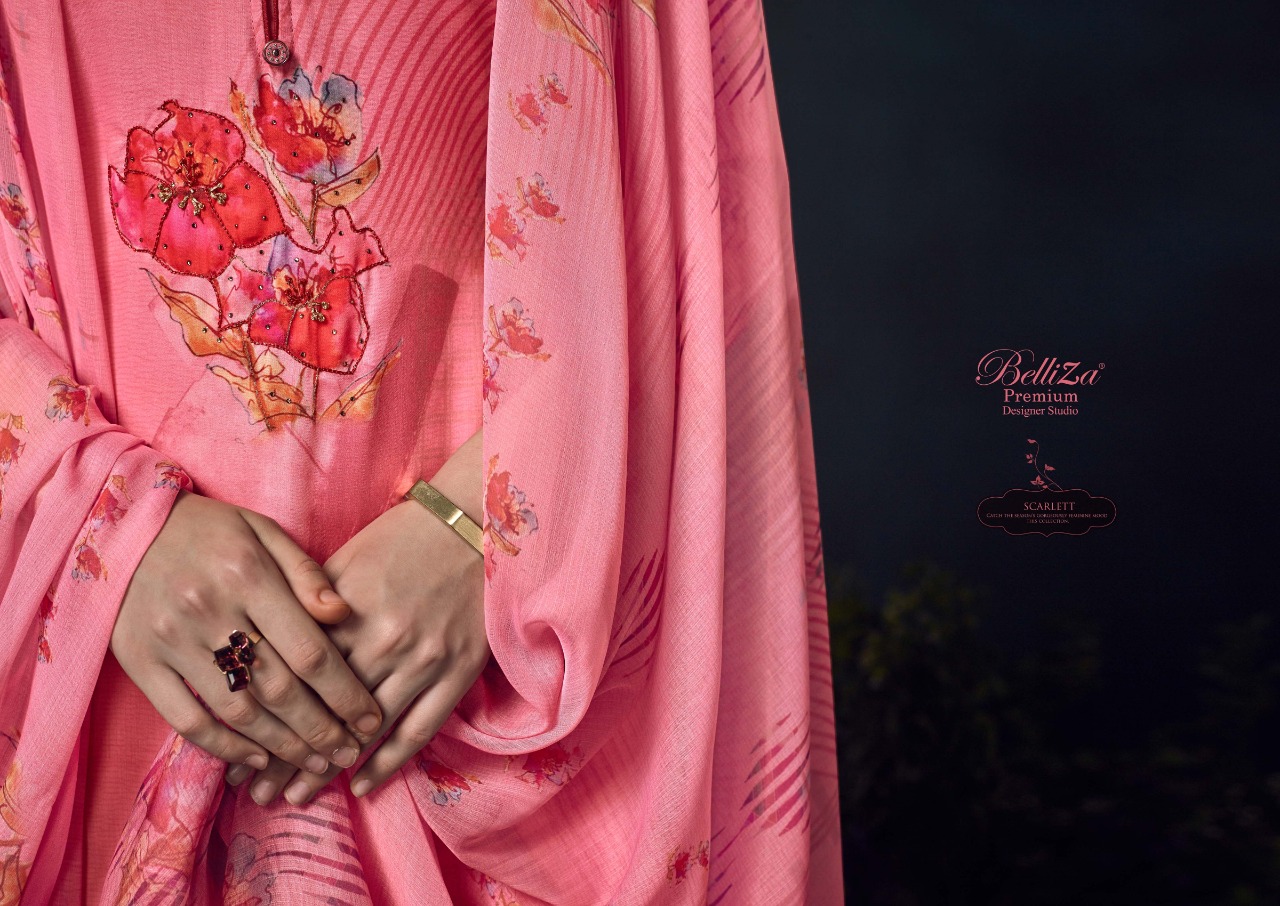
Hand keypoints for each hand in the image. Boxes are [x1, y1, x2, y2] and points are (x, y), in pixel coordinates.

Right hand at [112, 491, 383, 785]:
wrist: (121, 528)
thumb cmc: (208, 530)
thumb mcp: (262, 532)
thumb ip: (306, 574)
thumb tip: (344, 615)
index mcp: (248, 575)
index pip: (310, 650)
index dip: (345, 693)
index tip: (371, 718)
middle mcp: (210, 610)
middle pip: (279, 688)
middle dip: (322, 729)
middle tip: (349, 752)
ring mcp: (171, 640)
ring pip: (238, 710)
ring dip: (283, 745)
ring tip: (316, 763)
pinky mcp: (140, 663)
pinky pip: (187, 719)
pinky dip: (226, 746)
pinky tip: (259, 758)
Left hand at [237, 430, 485, 805]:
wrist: (473, 524)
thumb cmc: (401, 538)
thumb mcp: (344, 560)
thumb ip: (306, 605)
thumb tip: (266, 646)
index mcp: (347, 611)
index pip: (296, 679)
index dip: (265, 721)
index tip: (239, 752)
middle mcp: (384, 639)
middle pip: (325, 711)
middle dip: (286, 757)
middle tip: (258, 792)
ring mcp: (424, 658)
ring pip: (368, 729)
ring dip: (328, 768)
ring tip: (296, 798)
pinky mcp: (458, 670)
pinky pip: (420, 729)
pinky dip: (389, 762)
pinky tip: (361, 785)